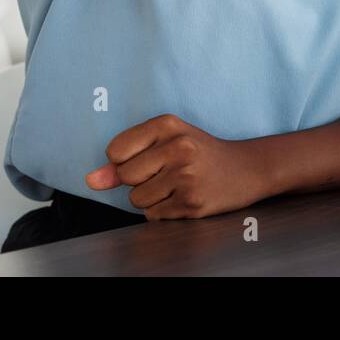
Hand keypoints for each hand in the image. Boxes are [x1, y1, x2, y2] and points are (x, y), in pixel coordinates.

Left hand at [85, 114, 268, 218]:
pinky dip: (164, 211)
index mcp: (168, 124)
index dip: (125, 160)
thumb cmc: (200, 153)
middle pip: (126, 176)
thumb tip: (91, 181)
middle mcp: (178, 147)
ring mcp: (186, 176)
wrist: (247, 168)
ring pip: (137, 199)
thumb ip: (123, 160)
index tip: (148, 157)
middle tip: (167, 172)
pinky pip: (153, 215)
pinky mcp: (192, 203)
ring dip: (151, 198)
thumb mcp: (165, 143)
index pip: (115, 151)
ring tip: (177, 185)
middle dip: (139, 181)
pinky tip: (184, 197)